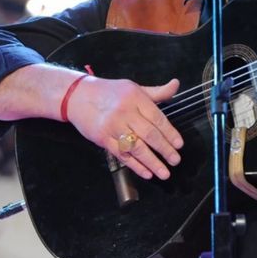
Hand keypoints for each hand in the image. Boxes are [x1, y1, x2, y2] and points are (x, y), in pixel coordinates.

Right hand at [66, 77, 182, 180]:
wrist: (78, 96)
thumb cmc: (110, 92)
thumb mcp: (134, 88)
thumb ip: (157, 92)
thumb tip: (175, 85)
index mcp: (135, 98)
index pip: (157, 118)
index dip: (170, 133)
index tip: (179, 144)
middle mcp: (125, 112)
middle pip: (149, 134)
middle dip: (164, 150)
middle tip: (175, 160)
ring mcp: (113, 127)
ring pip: (136, 148)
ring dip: (152, 163)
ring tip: (164, 173)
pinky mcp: (102, 139)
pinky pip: (122, 155)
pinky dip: (135, 166)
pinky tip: (146, 173)